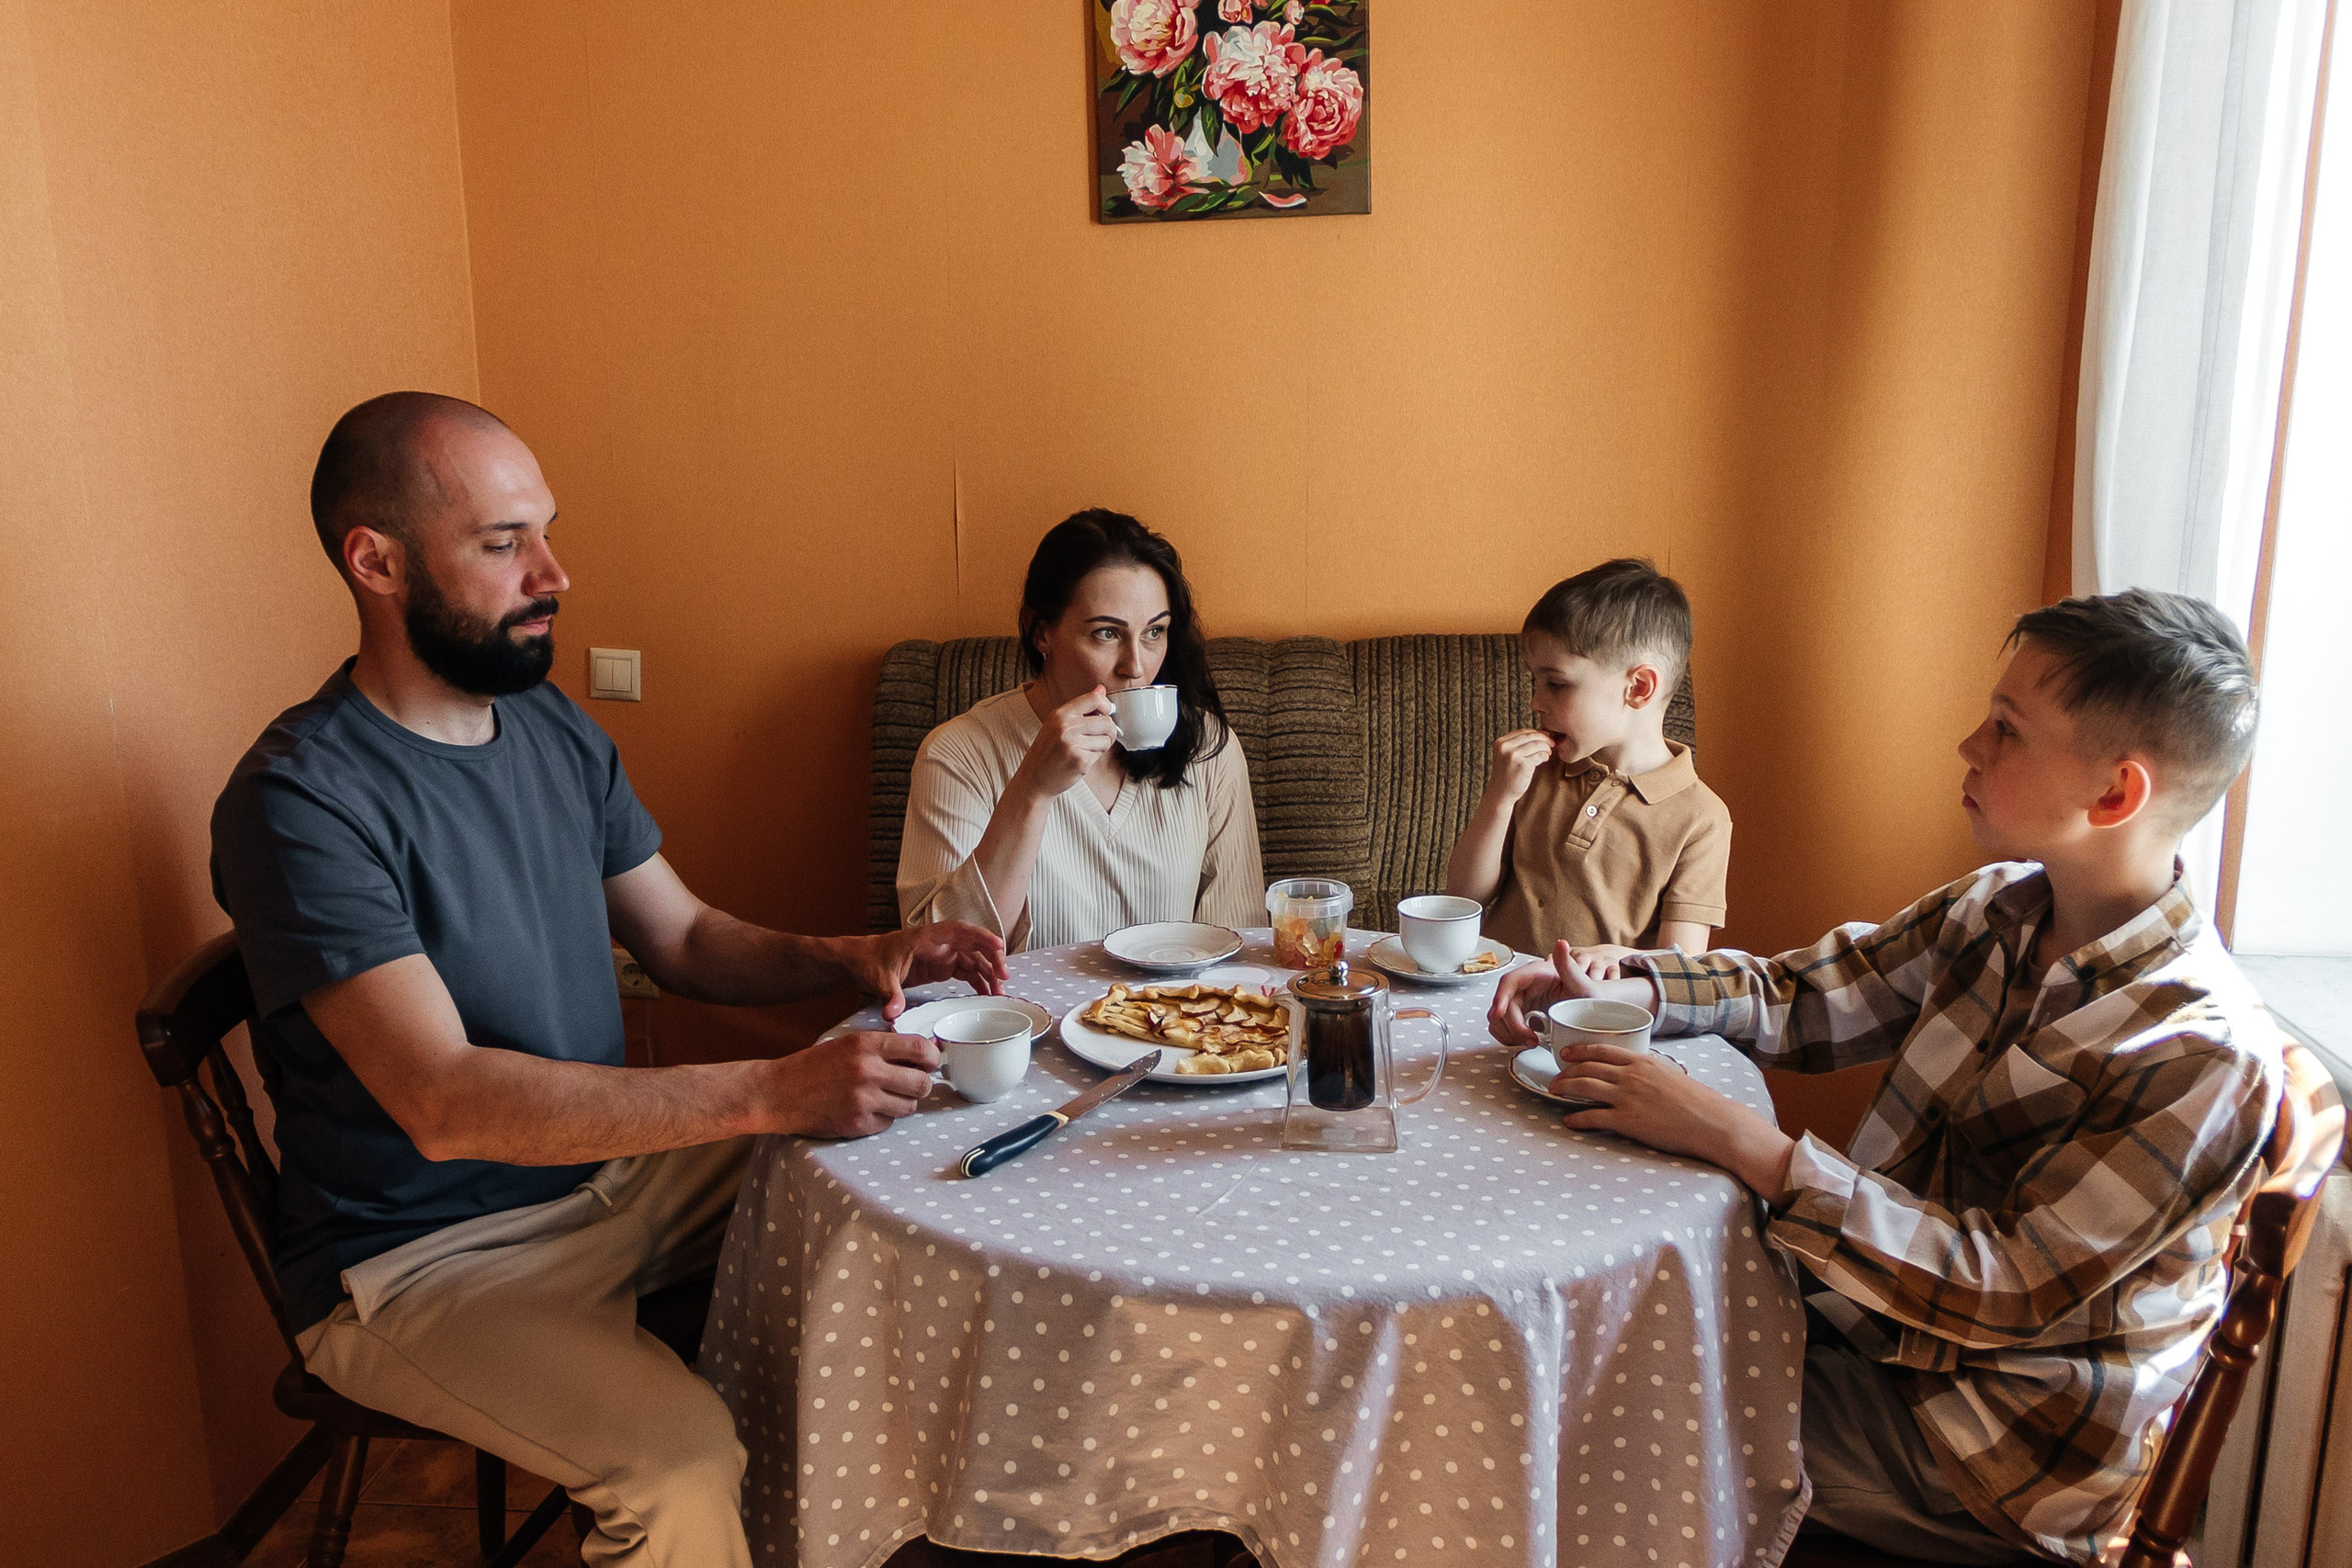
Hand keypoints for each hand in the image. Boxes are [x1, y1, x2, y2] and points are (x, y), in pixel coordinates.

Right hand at [771, 1030, 940, 1137]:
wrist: (778, 1092)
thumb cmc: (815, 1066)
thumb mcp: (848, 1044)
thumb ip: (884, 1048)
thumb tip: (926, 1053)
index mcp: (866, 1044)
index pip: (920, 1048)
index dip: (931, 1058)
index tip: (929, 1063)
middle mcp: (867, 1070)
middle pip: (922, 1083)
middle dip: (920, 1085)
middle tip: (909, 1085)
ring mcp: (862, 1100)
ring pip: (909, 1106)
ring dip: (901, 1103)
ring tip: (882, 1097)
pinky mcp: (856, 1124)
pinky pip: (888, 1124)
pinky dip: (881, 1119)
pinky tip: (863, 1110)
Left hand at [839, 923, 1008, 1020]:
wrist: (863, 961)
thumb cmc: (870, 961)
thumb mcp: (879, 979)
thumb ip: (890, 995)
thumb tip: (892, 1014)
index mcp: (926, 937)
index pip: (959, 930)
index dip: (981, 936)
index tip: (998, 946)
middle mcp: (939, 942)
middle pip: (974, 944)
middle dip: (992, 957)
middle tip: (1004, 977)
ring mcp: (943, 954)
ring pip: (974, 958)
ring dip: (989, 973)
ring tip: (1000, 993)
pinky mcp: (942, 966)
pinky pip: (967, 971)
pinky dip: (979, 981)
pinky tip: (988, 994)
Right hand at [1016, 686, 1118, 798]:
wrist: (1033, 779)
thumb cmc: (1047, 752)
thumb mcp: (1058, 724)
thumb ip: (1081, 708)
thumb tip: (1101, 689)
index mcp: (1060, 714)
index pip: (1094, 699)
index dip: (1106, 706)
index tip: (1104, 715)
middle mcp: (1066, 726)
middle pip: (1107, 721)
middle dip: (1108, 732)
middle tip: (1098, 739)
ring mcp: (1073, 743)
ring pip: (1107, 739)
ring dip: (1101, 747)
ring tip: (1085, 750)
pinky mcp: (1080, 760)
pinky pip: (1100, 755)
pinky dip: (1093, 759)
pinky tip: (1079, 761)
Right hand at [1484, 728, 1556, 805]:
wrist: (1500, 793)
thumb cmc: (1507, 774)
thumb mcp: (1507, 755)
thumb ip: (1518, 744)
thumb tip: (1541, 733)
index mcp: (1501, 742)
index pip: (1523, 732)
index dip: (1537, 732)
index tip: (1546, 735)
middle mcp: (1505, 747)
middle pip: (1531, 736)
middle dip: (1545, 738)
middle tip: (1552, 743)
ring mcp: (1513, 756)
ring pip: (1537, 745)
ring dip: (1546, 748)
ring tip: (1548, 753)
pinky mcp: (1522, 765)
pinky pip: (1540, 755)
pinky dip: (1545, 756)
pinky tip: (1545, 759)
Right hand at [1488, 940, 1652, 1048]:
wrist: (1597, 1014)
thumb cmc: (1592, 998)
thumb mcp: (1584, 985)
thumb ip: (1570, 967)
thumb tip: (1561, 943)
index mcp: (1537, 973)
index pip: (1510, 982)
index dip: (1500, 997)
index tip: (1498, 1014)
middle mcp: (1526, 986)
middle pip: (1503, 1004)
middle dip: (1511, 1024)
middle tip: (1530, 1039)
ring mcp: (1523, 1001)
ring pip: (1500, 1017)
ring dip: (1509, 1033)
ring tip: (1532, 1042)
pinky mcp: (1523, 1015)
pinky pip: (1505, 1026)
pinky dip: (1510, 1037)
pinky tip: (1526, 1041)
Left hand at [1550, 1041, 1793, 1199]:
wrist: (1713, 1123)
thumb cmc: (1698, 1102)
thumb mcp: (1671, 1076)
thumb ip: (1649, 1072)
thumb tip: (1636, 1073)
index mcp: (1643, 1062)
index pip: (1602, 1050)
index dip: (1580, 1051)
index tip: (1566, 1053)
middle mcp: (1631, 1075)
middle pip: (1588, 1068)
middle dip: (1566, 1071)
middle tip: (1555, 1076)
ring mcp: (1627, 1097)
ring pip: (1585, 1087)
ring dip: (1565, 1089)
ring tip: (1554, 1092)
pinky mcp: (1627, 1121)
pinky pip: (1593, 1117)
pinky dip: (1577, 1119)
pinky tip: (1569, 1121)